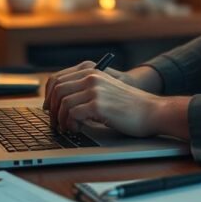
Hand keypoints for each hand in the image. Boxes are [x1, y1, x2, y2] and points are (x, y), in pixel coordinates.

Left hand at [44, 65, 162, 136]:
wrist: (152, 111)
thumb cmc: (129, 106)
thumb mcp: (105, 90)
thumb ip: (86, 90)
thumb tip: (60, 103)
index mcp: (91, 72)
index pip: (57, 78)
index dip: (48, 96)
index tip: (49, 109)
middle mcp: (91, 77)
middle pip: (57, 90)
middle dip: (52, 109)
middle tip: (56, 123)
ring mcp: (94, 89)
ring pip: (63, 103)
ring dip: (61, 119)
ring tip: (69, 128)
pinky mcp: (98, 104)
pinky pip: (72, 114)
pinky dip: (71, 124)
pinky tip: (79, 129)